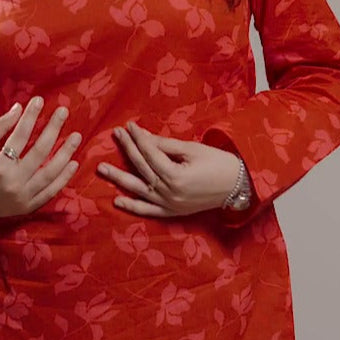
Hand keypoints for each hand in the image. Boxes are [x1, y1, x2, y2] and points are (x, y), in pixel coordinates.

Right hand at [0, 98, 79, 219]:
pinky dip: (64, 178)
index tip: (39, 100)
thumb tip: (19, 108)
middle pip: (39, 152)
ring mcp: (22, 197)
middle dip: (53, 129)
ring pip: (50, 173)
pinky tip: (74, 163)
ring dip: (65, 153)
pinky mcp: (28, 206)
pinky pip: (51, 192)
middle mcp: (12, 182)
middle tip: (63, 112)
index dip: (30, 117)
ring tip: (76, 136)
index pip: (19, 136)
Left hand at [97, 121, 240, 217]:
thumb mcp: (193, 149)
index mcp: (175, 175)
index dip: (139, 138)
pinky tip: (117, 199)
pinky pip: (148, 211)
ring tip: (102, 168)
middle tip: (116, 135)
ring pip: (139, 190)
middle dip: (128, 149)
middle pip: (142, 168)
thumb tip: (144, 136)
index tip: (128, 126)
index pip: (150, 153)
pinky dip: (133, 206)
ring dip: (119, 178)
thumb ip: (166, 145)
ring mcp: (169, 205)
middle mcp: (168, 192)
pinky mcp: (172, 212)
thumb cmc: (218, 163)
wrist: (238, 186)